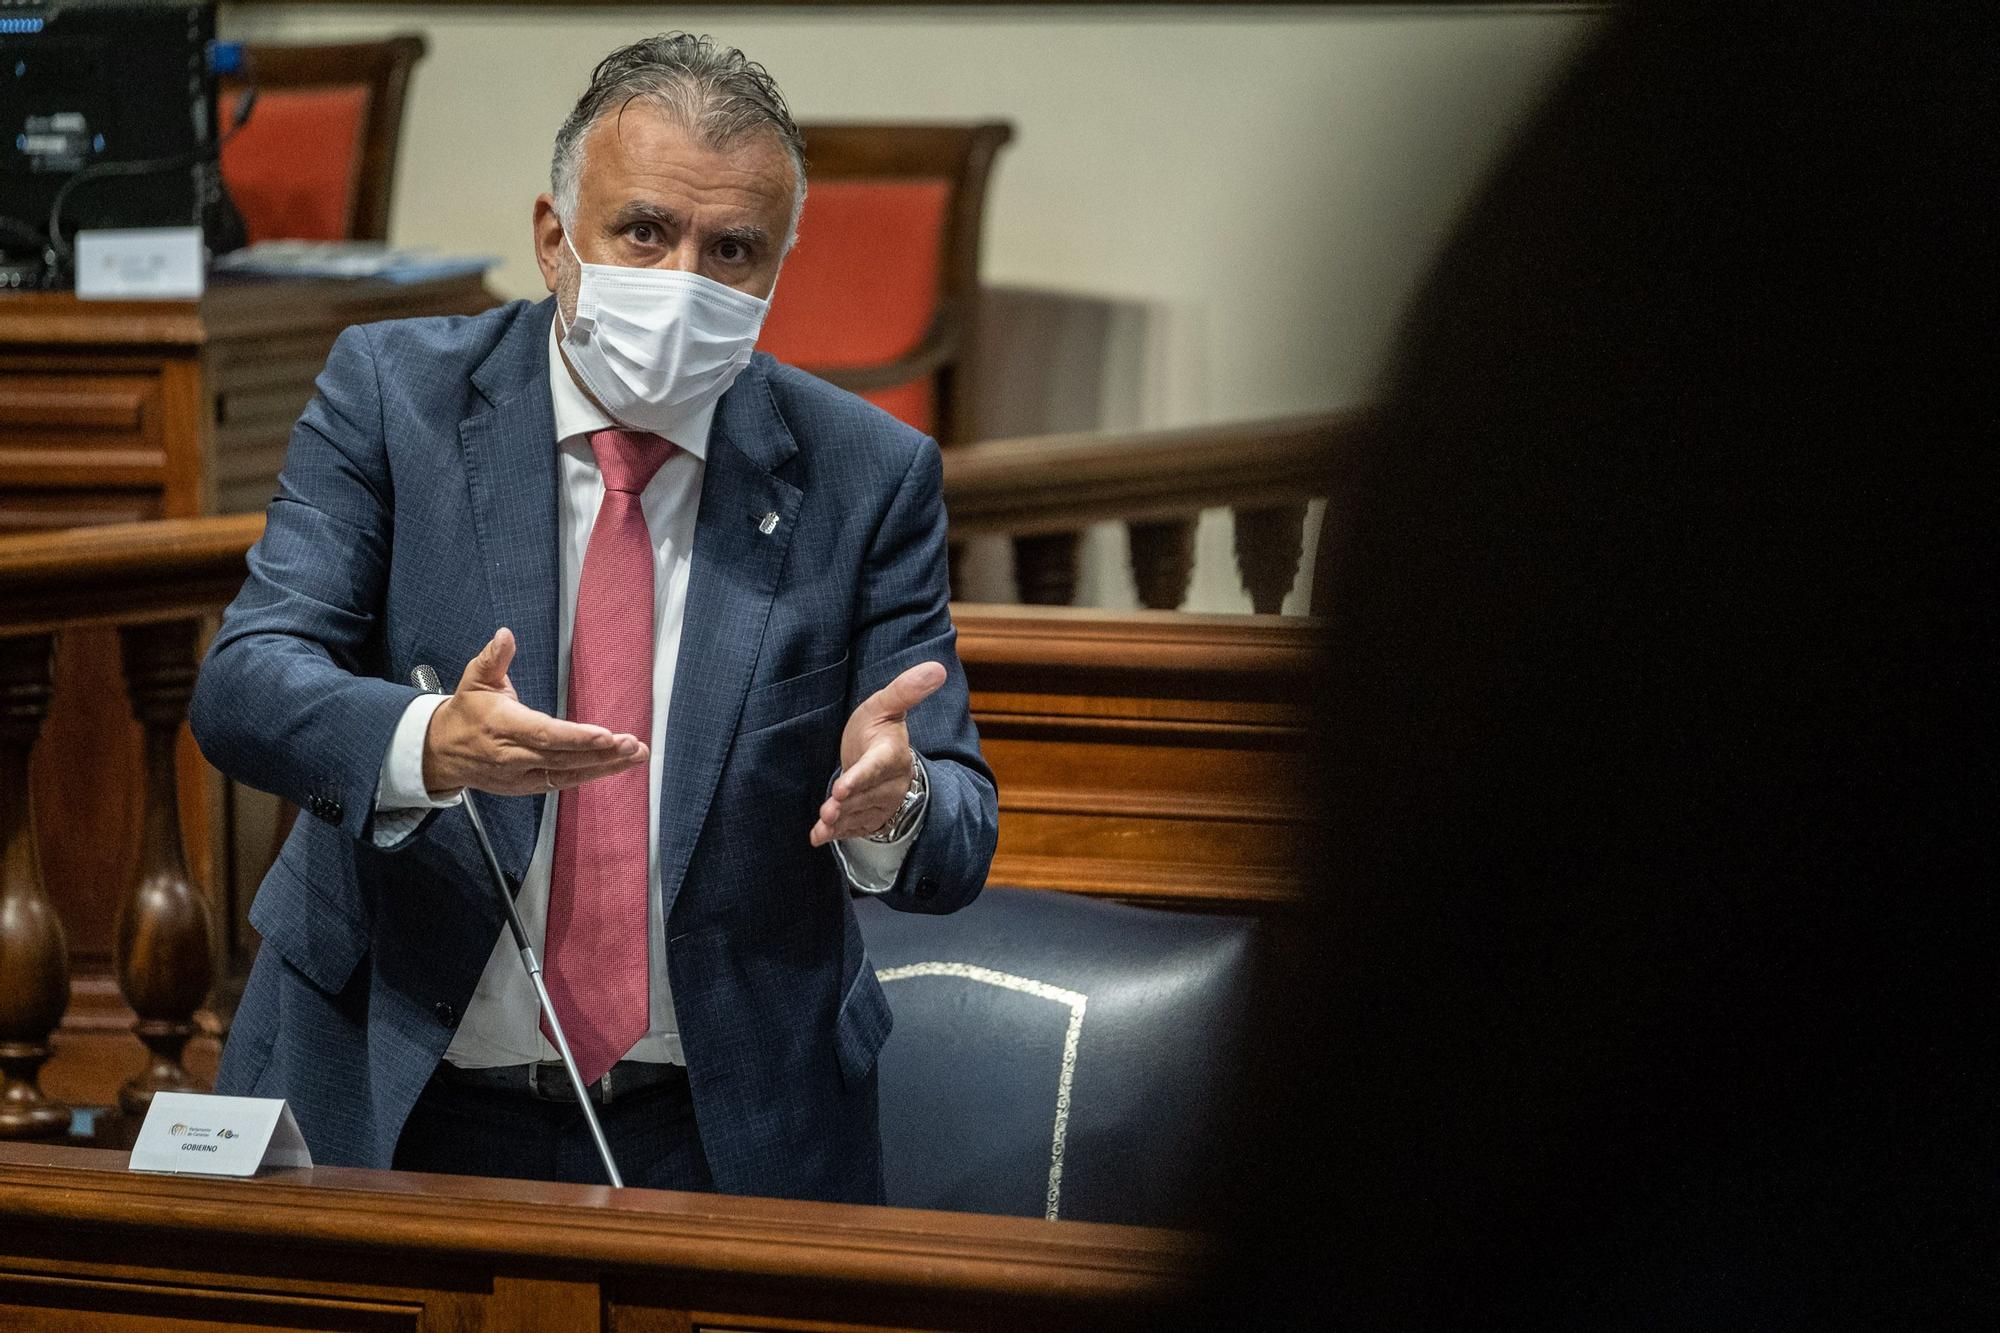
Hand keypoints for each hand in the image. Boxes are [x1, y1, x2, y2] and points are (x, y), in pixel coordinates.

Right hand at [421, 628, 647, 797]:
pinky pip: (564, 781)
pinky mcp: (528, 786)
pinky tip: (617, 765)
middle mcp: (513, 755)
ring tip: (636, 755)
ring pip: (568, 773)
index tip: (607, 734)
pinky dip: (592, 774)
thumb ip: (493, 658)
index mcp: (502, 726)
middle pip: (563, 757)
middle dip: (602, 753)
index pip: (544, 733)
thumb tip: (505, 635)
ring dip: (606, 766)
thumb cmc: (467, 713)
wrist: (442, 753)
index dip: (576, 737)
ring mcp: (521, 775)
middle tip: (633, 745)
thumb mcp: (475, 680)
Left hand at [810, 661, 946, 846]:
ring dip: (841, 821)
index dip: (861, 777)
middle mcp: (890, 783)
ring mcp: (881, 804)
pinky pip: (854, 828)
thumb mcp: (886, 706)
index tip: (843, 786)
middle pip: (866, 795)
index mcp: (891, 754)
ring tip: (822, 824)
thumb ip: (905, 690)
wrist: (882, 758)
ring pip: (859, 814)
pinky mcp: (870, 818)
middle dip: (847, 804)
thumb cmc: (878, 729)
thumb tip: (938, 667)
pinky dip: (836, 834)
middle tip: (829, 809)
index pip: (876, 767)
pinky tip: (818, 837)